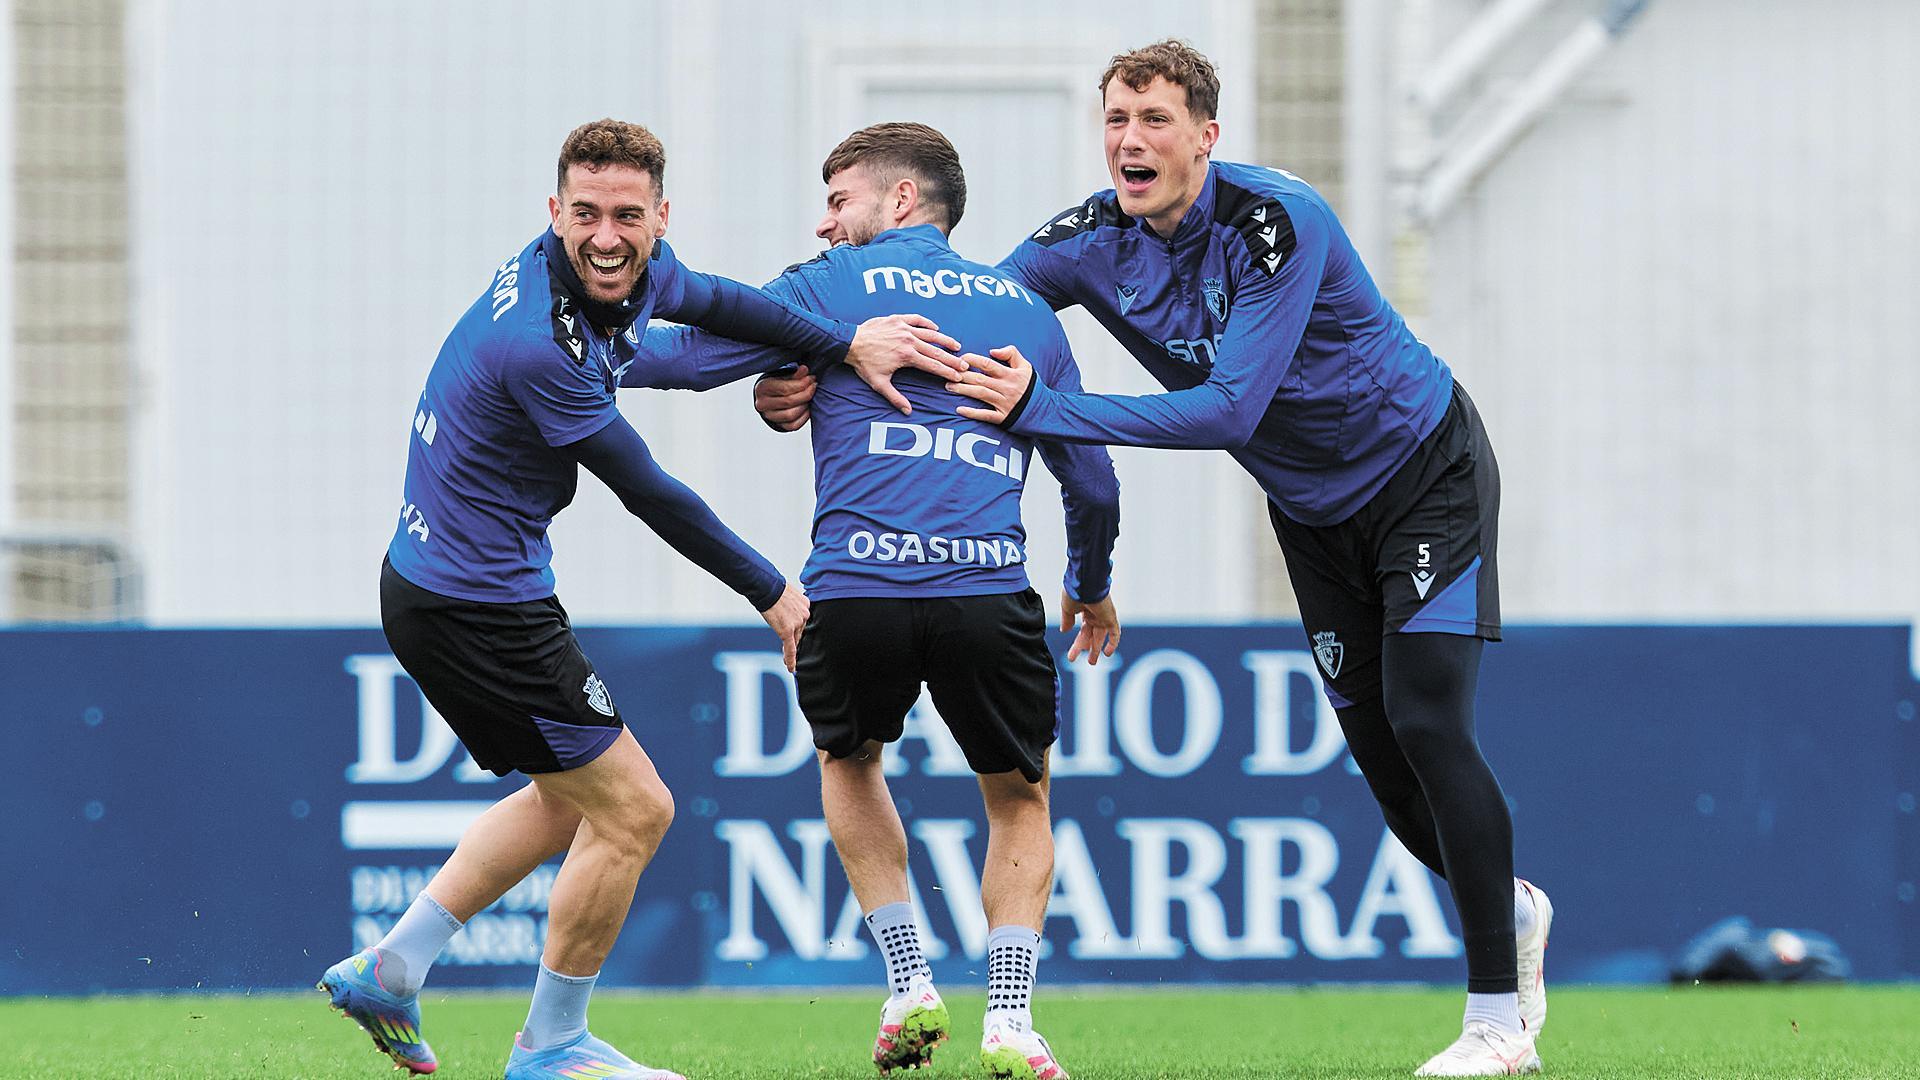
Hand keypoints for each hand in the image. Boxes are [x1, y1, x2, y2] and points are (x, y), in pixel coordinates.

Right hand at [754, 365, 815, 431]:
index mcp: (762, 388)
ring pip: (791, 415)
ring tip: (810, 397)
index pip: (785, 388)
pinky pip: (794, 425)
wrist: (771, 398)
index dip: (801, 384)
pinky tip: (808, 407)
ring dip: (805, 405)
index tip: (811, 379)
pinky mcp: (778, 425)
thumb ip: (795, 374)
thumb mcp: (784, 376)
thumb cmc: (779, 384)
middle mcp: (762, 404)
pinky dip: (804, 416)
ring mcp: (769, 416)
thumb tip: (804, 369)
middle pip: (789, 402)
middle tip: (813, 387)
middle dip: (805, 394)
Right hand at [759, 581, 808, 672]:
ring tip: (789, 662)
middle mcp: (805, 614)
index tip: (797, 636)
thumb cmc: (772, 588)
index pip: (803, 621)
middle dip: (794, 638)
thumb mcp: (788, 595)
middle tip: (790, 649)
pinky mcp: (787, 630)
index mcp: (806, 604)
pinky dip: (790, 659)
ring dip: (790, 648)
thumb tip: (787, 612)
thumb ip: (791, 605)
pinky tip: (791, 668)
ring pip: (795, 639)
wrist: (766, 587)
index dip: (798, 629)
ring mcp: (797, 623)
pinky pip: (790, 648)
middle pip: (800, 631)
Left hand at [845, 314, 963, 414]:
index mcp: (907, 356)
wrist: (849, 342)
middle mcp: (909, 341)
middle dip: (952, 359)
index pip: (933, 365)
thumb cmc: (864, 364)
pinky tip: (936, 328)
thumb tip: (908, 411)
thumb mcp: (879, 383)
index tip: (958, 377)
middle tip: (965, 364)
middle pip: (936, 351)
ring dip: (945, 340)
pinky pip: (917, 319)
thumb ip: (895, 397)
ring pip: (930, 334)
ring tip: (957, 346)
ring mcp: (904, 328)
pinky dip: (927, 323)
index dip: (947, 372)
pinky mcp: (897, 320)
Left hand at [948, 345, 1034, 423]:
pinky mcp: (1003, 417)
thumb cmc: (1031, 386)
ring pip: (980, 394)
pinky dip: (972, 412)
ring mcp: (1004, 403)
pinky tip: (959, 409)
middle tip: (947, 374)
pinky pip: (986, 415)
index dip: (972, 360)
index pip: (988, 364)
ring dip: (963, 390)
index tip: (960, 359)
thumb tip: (992, 351)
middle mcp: (1006, 388)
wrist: (1044, 410)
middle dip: (962, 376)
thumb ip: (1011, 353)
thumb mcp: (1026, 366)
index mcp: (1010, 374)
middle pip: (980, 379)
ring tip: (948, 387)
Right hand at [1061, 592, 1119, 665]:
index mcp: (1085, 611)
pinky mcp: (1111, 618)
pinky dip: (1112, 643)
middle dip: (1089, 648)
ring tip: (1092, 662)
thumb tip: (1065, 630)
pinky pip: (1115, 633)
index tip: (1071, 656)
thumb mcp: (1067, 608)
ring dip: (1097, 649)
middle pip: (1092, 636)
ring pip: (1101, 636)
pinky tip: (1107, 653)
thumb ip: (1067, 620)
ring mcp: (1104, 617)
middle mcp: (1095, 615)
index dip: (1078, 643)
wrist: (1085, 583)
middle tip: (1088, 662)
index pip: (1083, 631)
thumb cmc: (1075, 592)